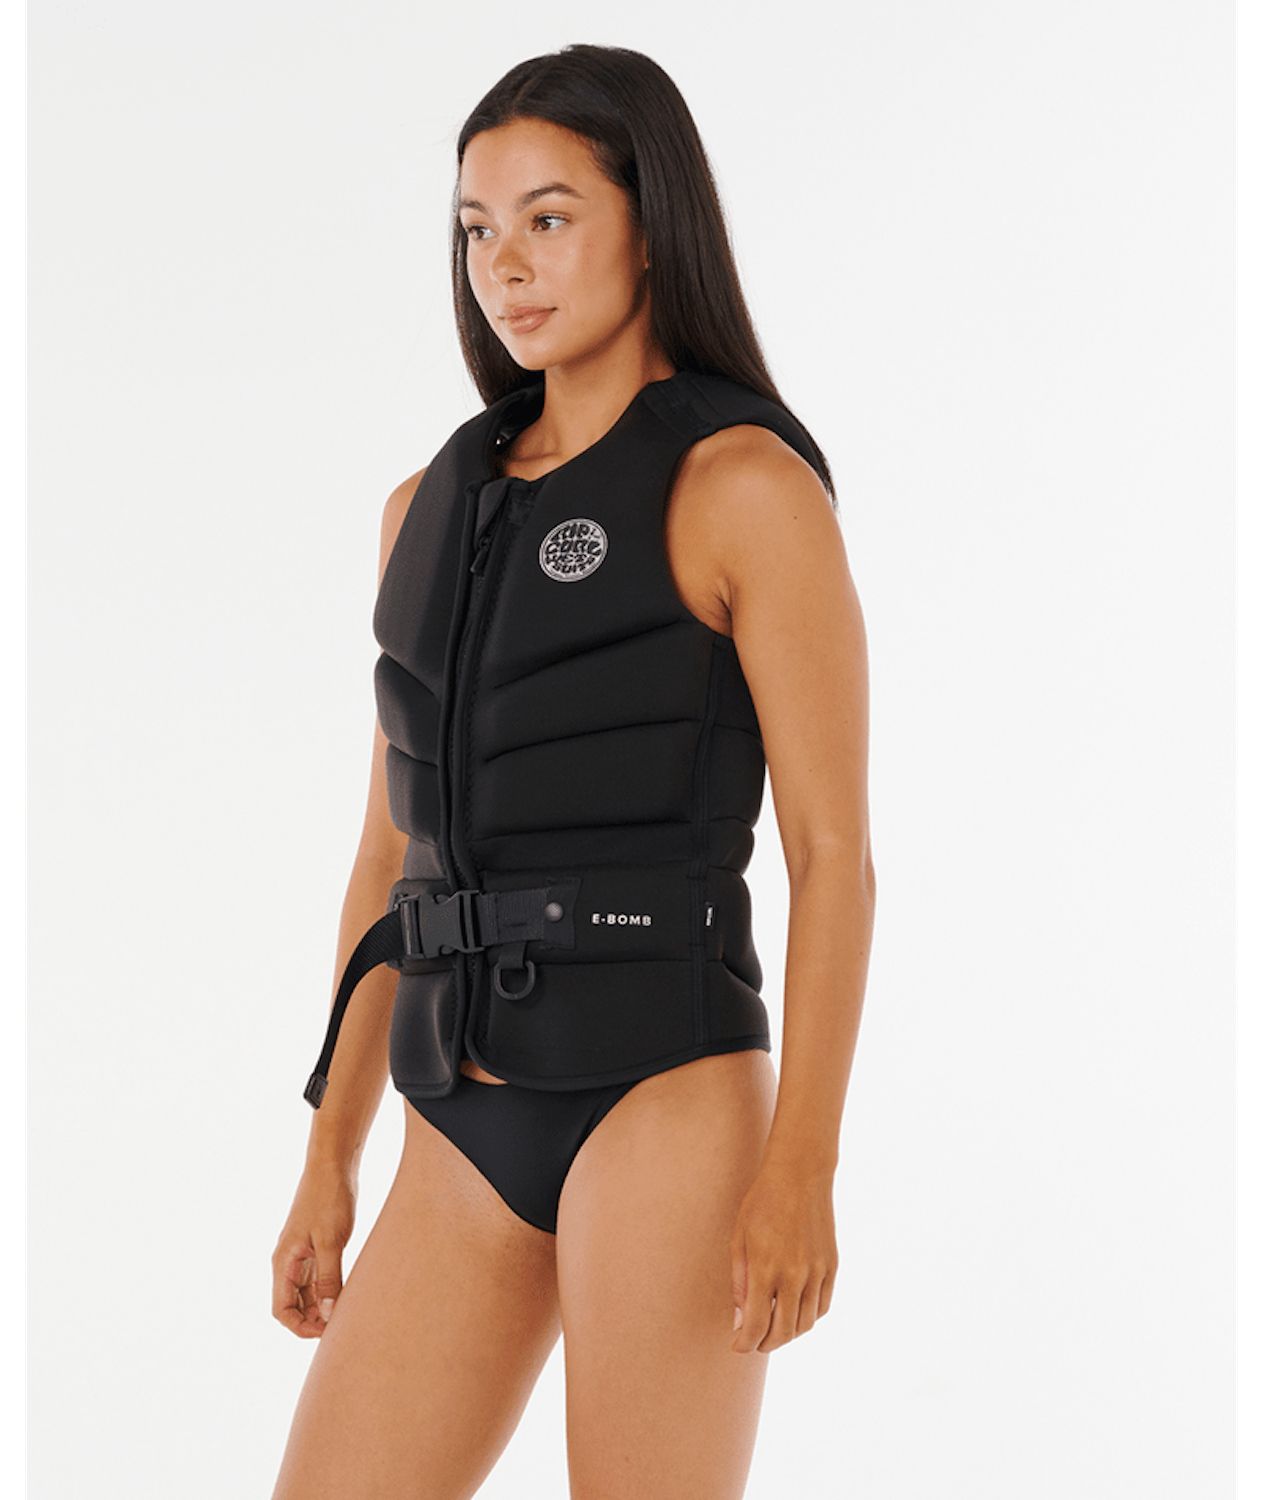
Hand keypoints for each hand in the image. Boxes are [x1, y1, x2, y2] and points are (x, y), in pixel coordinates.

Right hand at [271, 1159, 356, 1337]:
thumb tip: (327, 1315)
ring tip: (344, 1314)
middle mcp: (287, 1262)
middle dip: (311, 1321)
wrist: (332, 1165)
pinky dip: (326, 1291)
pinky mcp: (314, 1246)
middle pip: (292, 1305)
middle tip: (340, 1326)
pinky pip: (315, 1278)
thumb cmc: (329, 1199)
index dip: (299, 1327)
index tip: (325, 1333)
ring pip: (304, 1293)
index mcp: (283, 1262)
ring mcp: (300, 1254)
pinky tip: (345, 1295)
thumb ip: (328, 1279)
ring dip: (319, 1307)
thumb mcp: (331, 1241)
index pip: (281, 1310)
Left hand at [730, 1158, 837, 1352]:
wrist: (800, 1174)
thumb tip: (740, 1319)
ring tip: (773, 1328)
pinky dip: (808, 1318)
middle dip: (764, 1343)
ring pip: (805, 1324)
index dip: (745, 1344)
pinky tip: (795, 1312)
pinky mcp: (832, 1266)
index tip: (737, 1345)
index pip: (756, 1326)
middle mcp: (795, 1275)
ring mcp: (817, 1272)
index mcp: (766, 1268)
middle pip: (783, 1332)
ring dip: (787, 1334)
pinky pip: (822, 1307)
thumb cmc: (762, 1201)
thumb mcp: (739, 1237)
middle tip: (753, 1341)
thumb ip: (740, 1281)